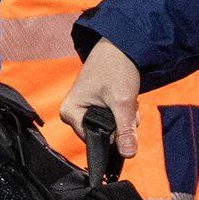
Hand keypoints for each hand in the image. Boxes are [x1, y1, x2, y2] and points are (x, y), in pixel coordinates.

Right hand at [60, 40, 144, 158]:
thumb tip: (128, 155)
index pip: (95, 140)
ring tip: (127, 99)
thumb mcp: (123, 102)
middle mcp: (72, 112)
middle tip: (128, 105)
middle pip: (103, 134)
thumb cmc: (115, 67)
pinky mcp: (94, 105)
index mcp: (70, 113)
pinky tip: (125, 97)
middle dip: (121, 124)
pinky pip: (111, 118)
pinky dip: (123, 111)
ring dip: (124, 117)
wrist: (121, 44)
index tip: (124, 118)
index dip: (114, 135)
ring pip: (110, 127)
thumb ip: (125, 130)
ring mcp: (83, 109)